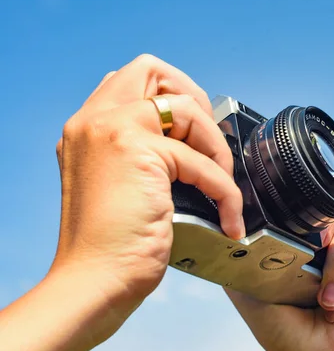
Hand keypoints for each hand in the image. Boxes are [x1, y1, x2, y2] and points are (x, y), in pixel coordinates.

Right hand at [53, 54, 243, 331]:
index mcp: (87, 128)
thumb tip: (184, 144)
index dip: (170, 95)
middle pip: (152, 68)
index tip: (192, 133)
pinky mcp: (138, 150)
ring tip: (221, 188)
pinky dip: (226, 191)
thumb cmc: (111, 246)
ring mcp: (113, 129)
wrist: (95, 281)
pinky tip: (228, 218)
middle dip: (194, 99)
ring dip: (217, 148)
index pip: (129, 80)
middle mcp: (94, 120)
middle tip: (207, 144)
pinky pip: (203, 161)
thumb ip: (137, 155)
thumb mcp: (117, 186)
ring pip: (187, 108)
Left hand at [226, 221, 333, 350]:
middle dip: (322, 239)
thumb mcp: (248, 290)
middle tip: (312, 261)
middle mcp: (325, 251)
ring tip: (324, 302)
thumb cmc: (280, 332)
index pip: (305, 215)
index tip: (292, 234)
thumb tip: (226, 231)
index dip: (302, 217)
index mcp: (298, 248)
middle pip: (331, 216)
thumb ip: (240, 258)